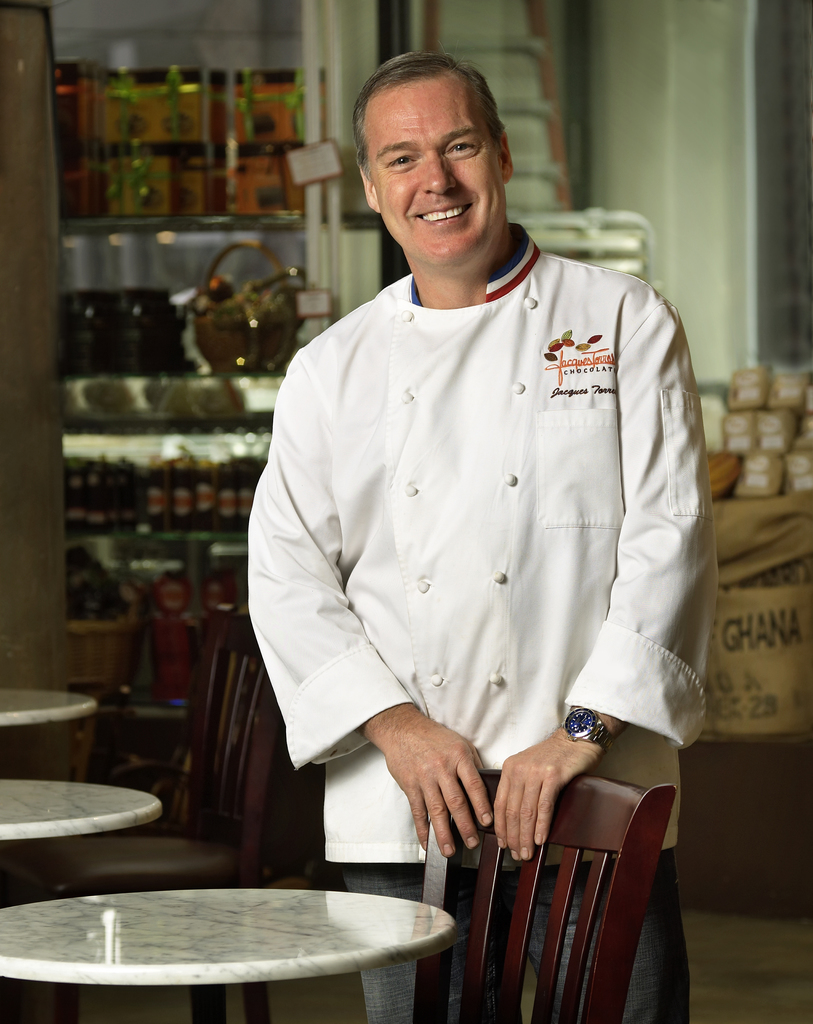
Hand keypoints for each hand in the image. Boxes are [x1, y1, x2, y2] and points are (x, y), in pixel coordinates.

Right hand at [361, 703, 491, 856]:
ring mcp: (424, 778)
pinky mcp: (410, 785)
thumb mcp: (459, 743)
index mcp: (458, 757)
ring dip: (443, 833)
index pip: (473, 784)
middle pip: (456, 802)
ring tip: (450, 850)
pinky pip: (417, 811)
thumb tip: (487, 788)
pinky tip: (427, 842)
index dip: (481, 805)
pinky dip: (422, 829)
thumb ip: (472, 765)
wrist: (403, 729)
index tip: (487, 822)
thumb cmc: (434, 737)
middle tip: (472, 843)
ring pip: (436, 810)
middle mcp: (442, 768)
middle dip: (465, 826)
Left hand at [494, 714, 624, 860]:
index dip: (501, 828)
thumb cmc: (555, 757)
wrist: (576, 738)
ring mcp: (536, 772)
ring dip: (526, 836)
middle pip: (512, 810)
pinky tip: (541, 839)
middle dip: (513, 837)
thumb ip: (520, 787)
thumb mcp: (529, 768)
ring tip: (527, 853)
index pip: (500, 803)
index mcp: (509, 768)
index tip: (503, 845)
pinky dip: (542, 825)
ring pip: (527, 811)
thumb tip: (514, 821)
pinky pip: (544, 805)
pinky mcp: (554, 775)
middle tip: (516, 855)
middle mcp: (519, 769)